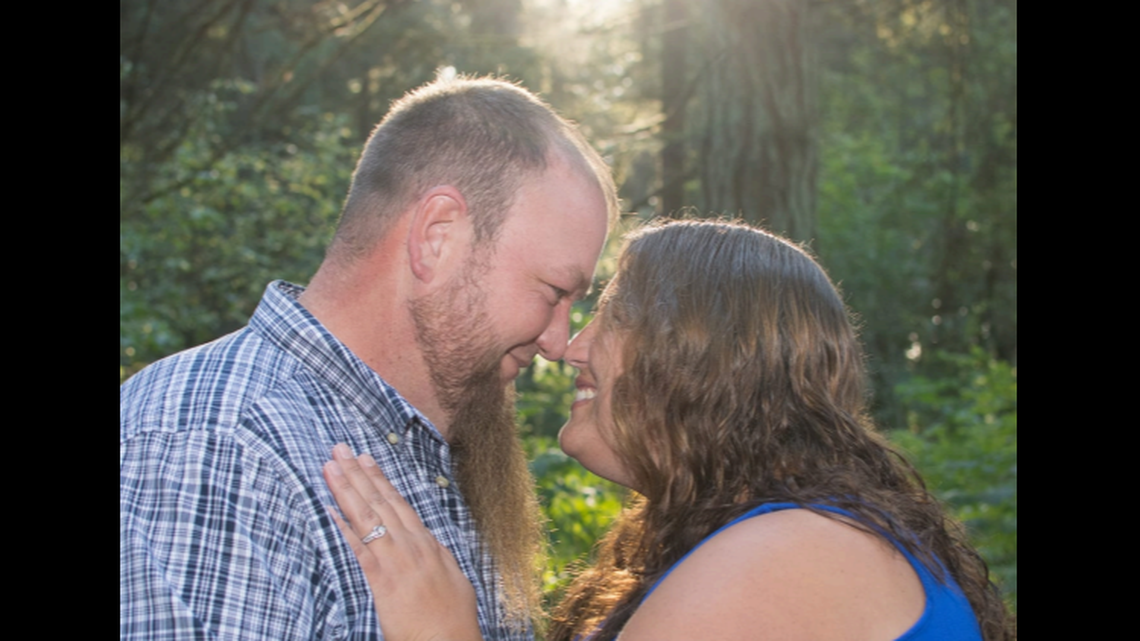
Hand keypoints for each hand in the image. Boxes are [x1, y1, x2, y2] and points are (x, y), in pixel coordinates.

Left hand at [323, 444, 482, 640]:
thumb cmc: (452, 619)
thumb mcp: (451, 580)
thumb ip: (437, 559)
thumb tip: (430, 545)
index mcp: (427, 543)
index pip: (398, 503)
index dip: (379, 479)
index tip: (365, 458)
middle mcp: (411, 544)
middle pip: (380, 501)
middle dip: (358, 473)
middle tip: (339, 449)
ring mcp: (397, 559)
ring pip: (368, 515)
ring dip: (347, 488)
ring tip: (331, 466)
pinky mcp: (382, 579)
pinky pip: (359, 547)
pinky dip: (344, 526)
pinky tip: (330, 509)